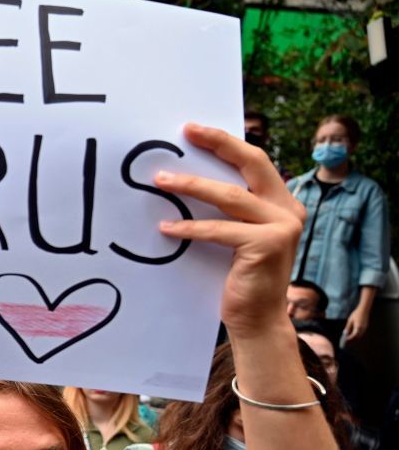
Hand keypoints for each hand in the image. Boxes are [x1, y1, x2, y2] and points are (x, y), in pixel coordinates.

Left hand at [154, 124, 304, 338]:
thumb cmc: (239, 278)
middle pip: (252, 164)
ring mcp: (281, 227)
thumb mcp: (236, 236)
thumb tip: (186, 179)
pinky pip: (218, 230)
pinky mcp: (267, 245)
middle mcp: (288, 210)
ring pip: (230, 196)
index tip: (194, 129)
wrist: (256, 320)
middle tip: (186, 132)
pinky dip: (189, 228)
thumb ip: (228, 210)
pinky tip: (166, 228)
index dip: (226, 142)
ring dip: (191, 186)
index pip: (254, 162)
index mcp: (282, 203)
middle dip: (218, 143)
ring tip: (160, 180)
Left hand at [343, 305, 369, 342]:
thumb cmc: (356, 314)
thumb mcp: (350, 321)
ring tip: (348, 341)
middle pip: (357, 337)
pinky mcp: (365, 327)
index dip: (349, 339)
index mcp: (358, 327)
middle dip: (351, 341)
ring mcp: (365, 328)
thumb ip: (348, 327)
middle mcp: (362, 329)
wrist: (364, 309)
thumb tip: (345, 334)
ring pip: (359, 336)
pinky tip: (352, 336)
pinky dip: (356, 336)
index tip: (344, 341)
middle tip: (345, 343)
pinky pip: (360, 334)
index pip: (353, 336)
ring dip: (354, 339)